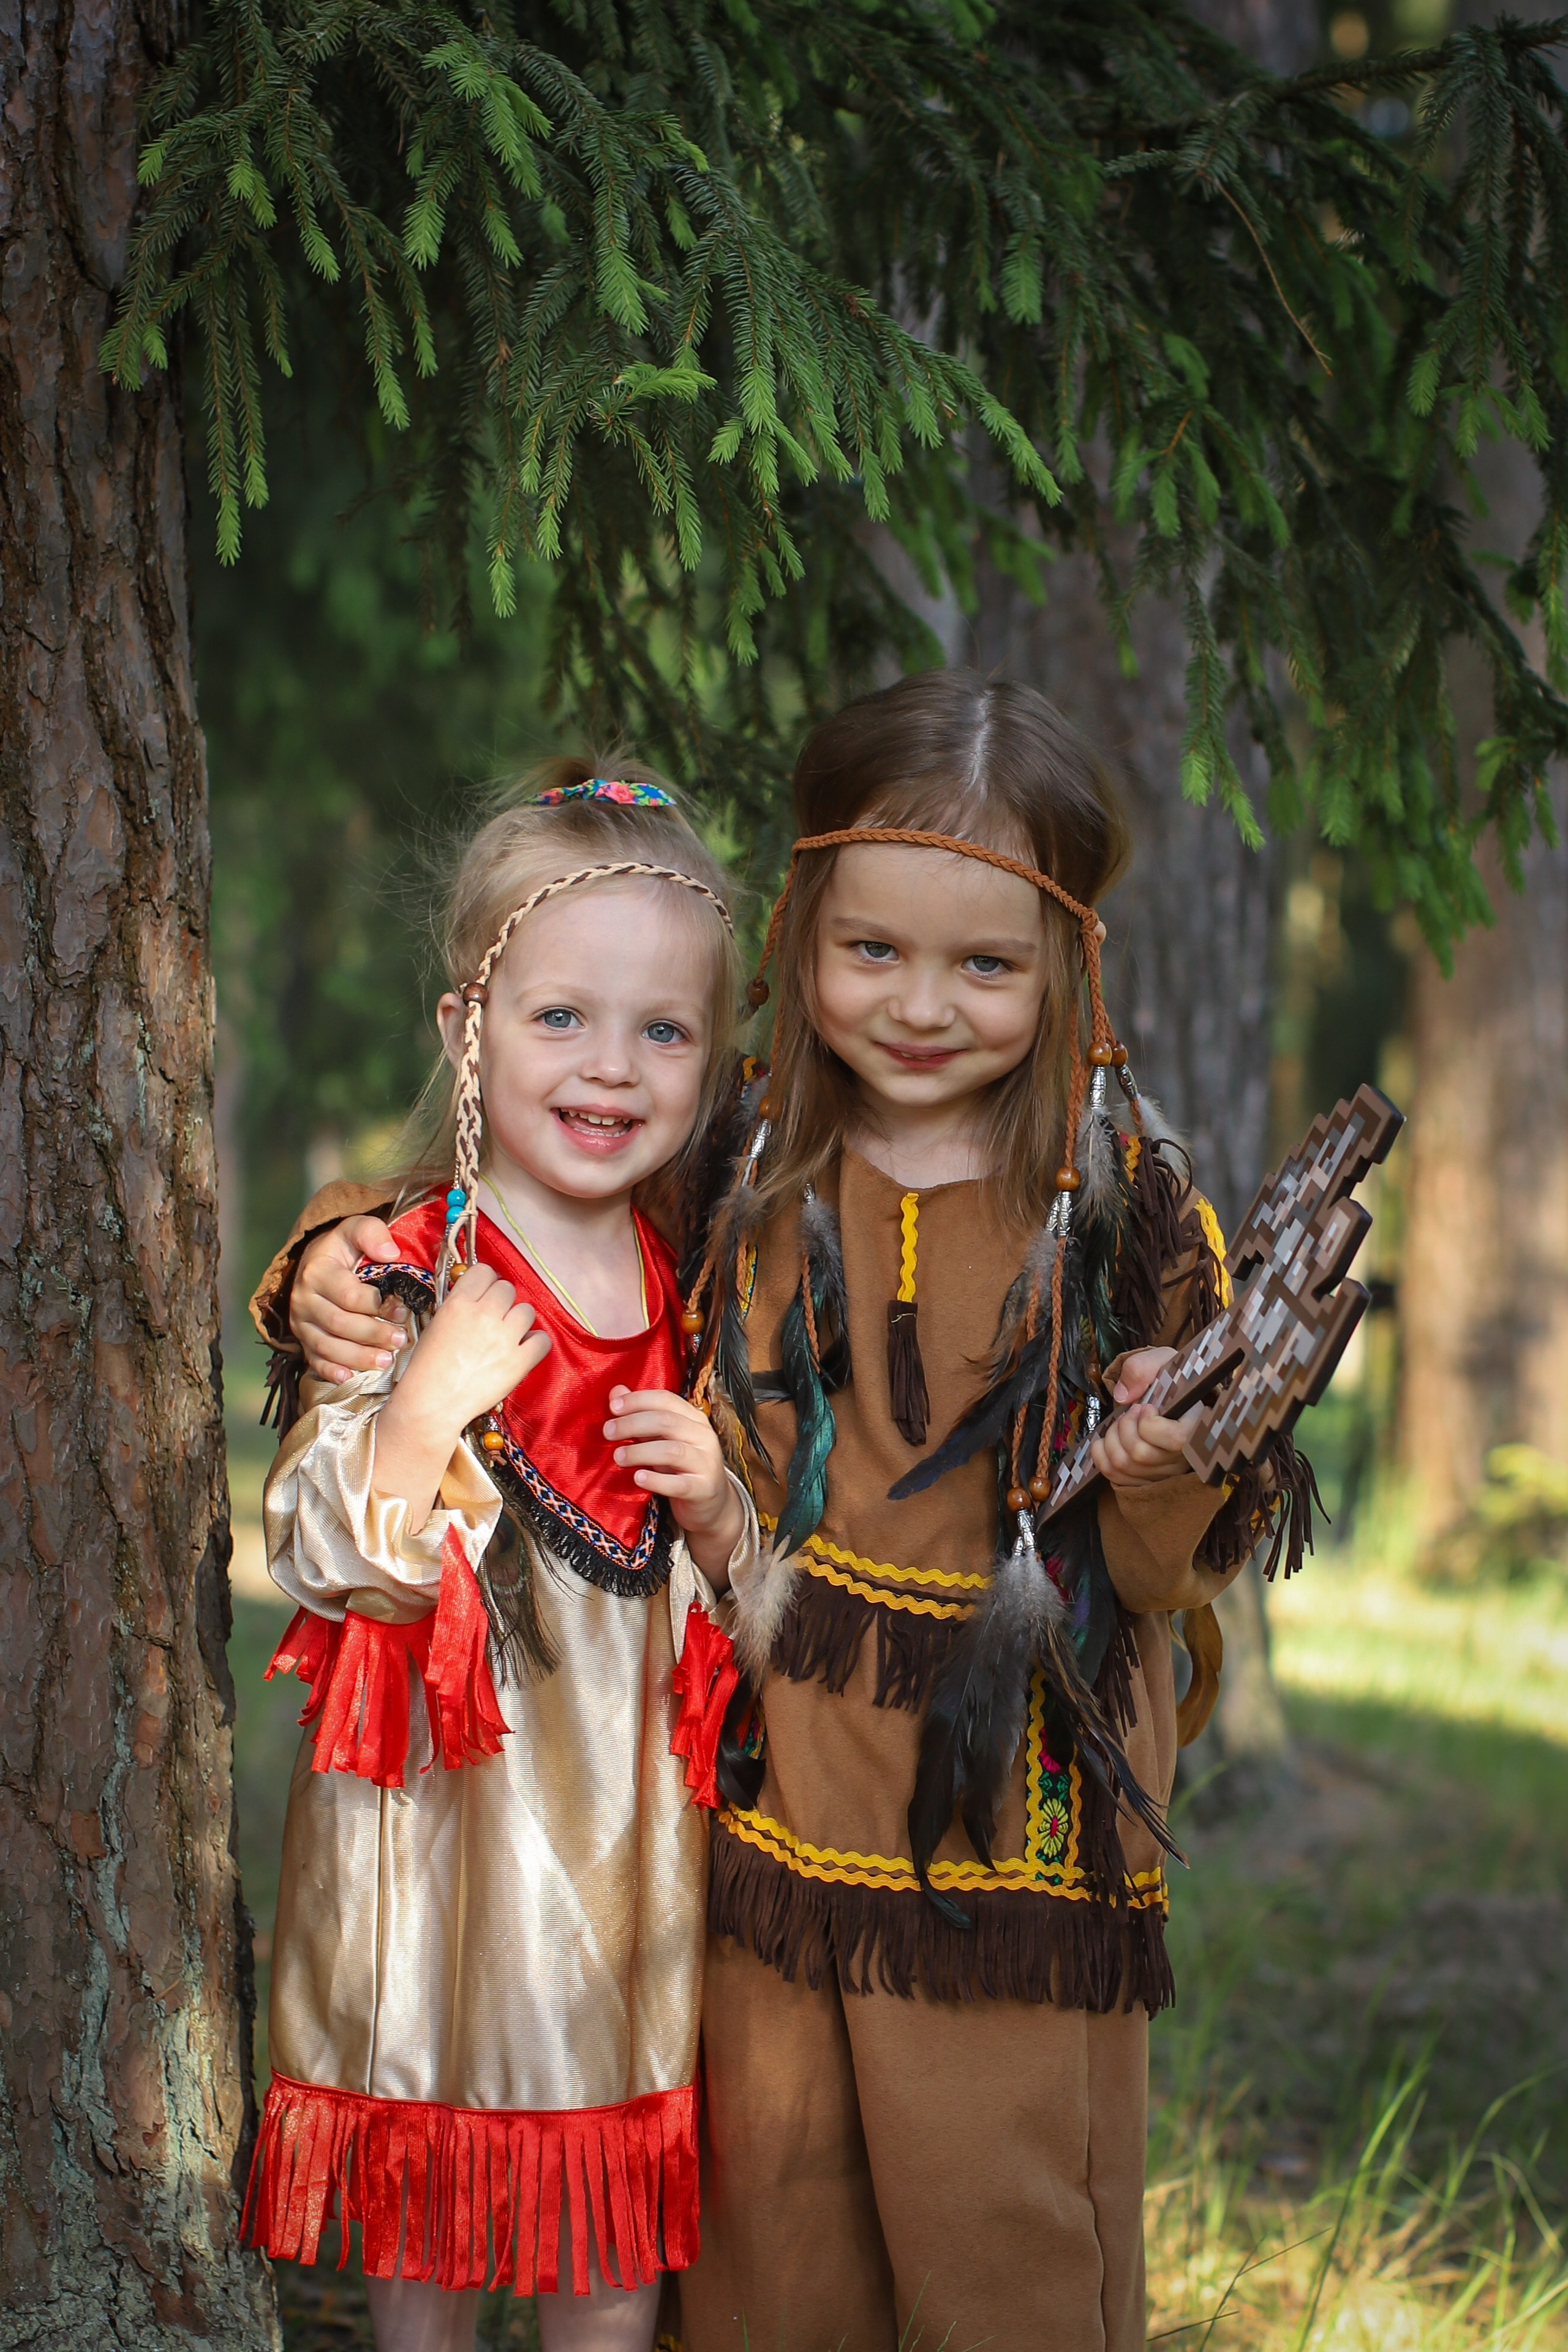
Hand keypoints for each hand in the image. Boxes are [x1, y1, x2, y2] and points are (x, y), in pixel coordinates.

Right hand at [291, 1216, 408, 1381]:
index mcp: (318, 1271)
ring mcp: (301, 1322)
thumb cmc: (344, 1249)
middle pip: (339, 1324)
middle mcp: (303, 1298)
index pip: (348, 1295)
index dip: (377, 1306)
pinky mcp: (302, 1339)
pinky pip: (313, 1360)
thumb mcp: (356, 1229)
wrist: (316, 1261)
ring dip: (357, 1357)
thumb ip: (372, 1233)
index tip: (402, 1311)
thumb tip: (391, 1253)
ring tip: (385, 1361)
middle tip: (400, 1341)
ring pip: (327, 1346)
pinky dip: (330, 1371)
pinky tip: (349, 1378)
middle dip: (372, 1335)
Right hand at [402, 1264, 551, 1432]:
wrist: (432, 1403)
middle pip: (507, 1289)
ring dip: (519, 1322)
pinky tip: (523, 1350)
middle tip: (495, 1319)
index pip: (484, 1271)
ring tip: (507, 1337)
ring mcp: (504, 1338)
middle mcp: (484, 1314)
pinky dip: (535, 1344)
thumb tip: (479, 1298)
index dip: (487, 1283)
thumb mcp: (436, 1325)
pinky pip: (542, 1340)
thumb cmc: (427, 1369)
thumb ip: (459, 1306)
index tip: (486, 1294)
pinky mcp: (519, 1361)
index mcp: (459, 1304)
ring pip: (527, 1311)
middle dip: (502, 1302)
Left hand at [604, 1388, 745, 1585]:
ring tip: (618, 1456)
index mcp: (694, 1419)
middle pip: (667, 1422)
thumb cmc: (681, 1468)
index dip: (638, 1400)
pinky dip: (656, 1480)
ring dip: (640, 1451)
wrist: (712, 1505)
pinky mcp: (704, 1489)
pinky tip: (638, 1478)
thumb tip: (616, 1392)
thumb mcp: (662, 1440)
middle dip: (633, 1424)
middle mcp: (704, 1437)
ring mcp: (707, 1463)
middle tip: (608, 1432)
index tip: (613, 1406)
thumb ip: (641, 1415)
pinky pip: (679, 1484)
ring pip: (672, 1450)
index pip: (666, 1400)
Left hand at [1090, 1346, 1200, 1486]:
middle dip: (1123, 1426)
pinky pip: (1115, 1476)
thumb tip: (1123, 1396)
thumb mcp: (1163, 1361)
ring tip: (1120, 1423)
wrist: (1171, 1394)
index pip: (1175, 1440)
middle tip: (1129, 1411)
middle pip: (1141, 1454)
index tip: (1146, 1406)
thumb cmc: (1171, 1379)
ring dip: (1110, 1439)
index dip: (1150, 1422)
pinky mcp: (1147, 1479)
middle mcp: (1184, 1457)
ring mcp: (1165, 1472)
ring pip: (1124, 1465)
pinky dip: (1101, 1455)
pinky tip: (1106, 1440)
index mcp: (1197, 1427)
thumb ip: (1143, 1368)